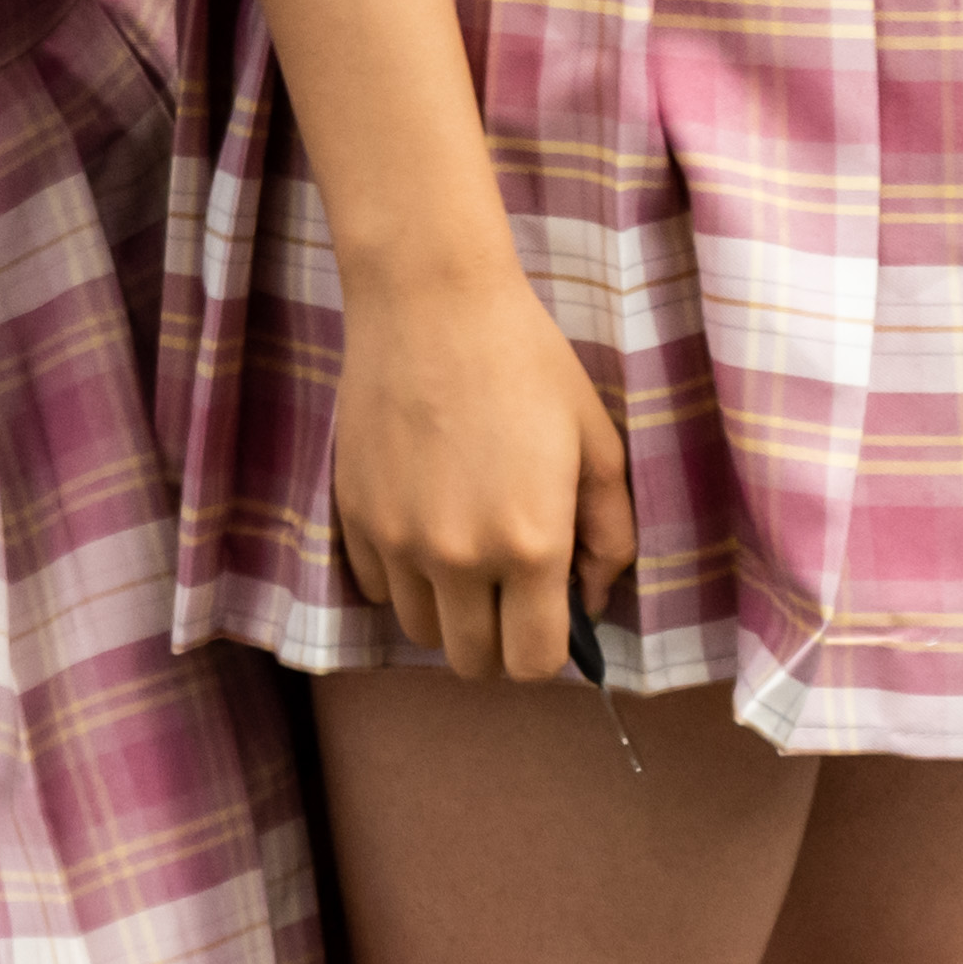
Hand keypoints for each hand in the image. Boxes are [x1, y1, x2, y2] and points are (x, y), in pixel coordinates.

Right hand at [326, 243, 631, 688]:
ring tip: (464, 556)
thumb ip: (609, 535)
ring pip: (419, 629)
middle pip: (471, 661)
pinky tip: (422, 524)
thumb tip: (591, 597)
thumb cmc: (527, 363)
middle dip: (497, 640)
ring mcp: (397, 539)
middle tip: (510, 591)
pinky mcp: (353, 514)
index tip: (551, 616)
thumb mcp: (596, 444)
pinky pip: (376, 584)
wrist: (430, 301)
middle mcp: (459, 558)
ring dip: (447, 610)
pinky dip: (401, 574)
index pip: (533, 661)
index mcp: (531, 546)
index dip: (548, 650)